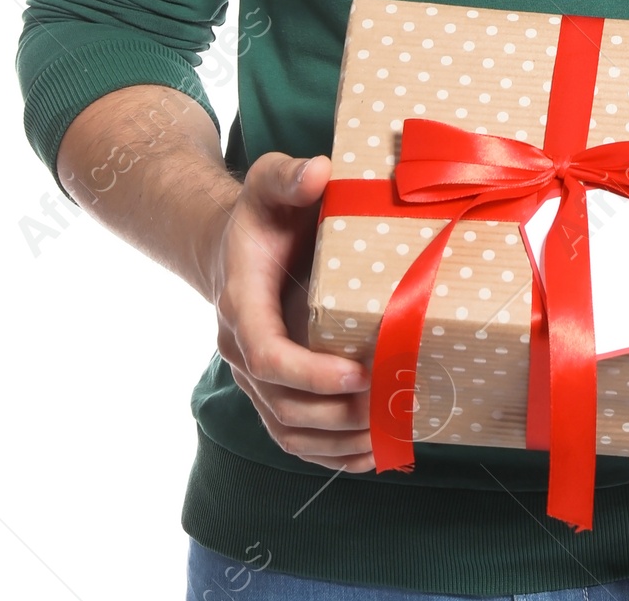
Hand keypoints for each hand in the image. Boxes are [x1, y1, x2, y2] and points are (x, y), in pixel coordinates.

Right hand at [208, 152, 375, 470]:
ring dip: (336, 443)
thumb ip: (287, 175)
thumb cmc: (263, 211)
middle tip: (391, 404)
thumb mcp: (268, 179)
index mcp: (241, 302)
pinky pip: (293, 435)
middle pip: (281, 404)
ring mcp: (255, 374)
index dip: (311, 373)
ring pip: (288, 430)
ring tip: (387, 434)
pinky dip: (329, 454)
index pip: (267, 354)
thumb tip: (317, 173)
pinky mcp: (272, 387)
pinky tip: (370, 455)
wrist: (237, 242)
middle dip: (336, 415)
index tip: (359, 374)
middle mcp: (241, 347)